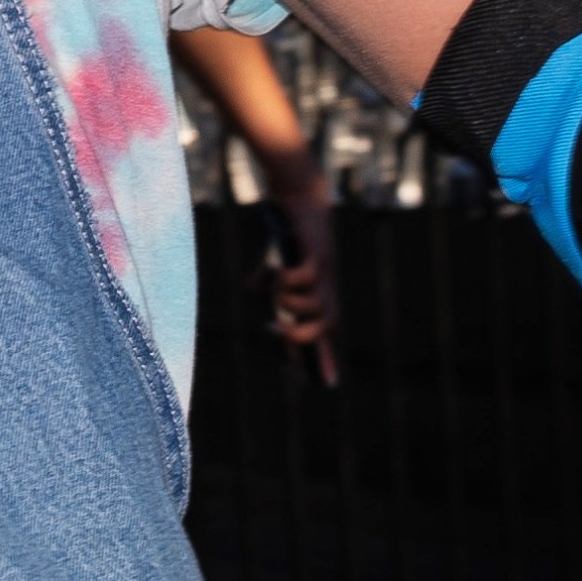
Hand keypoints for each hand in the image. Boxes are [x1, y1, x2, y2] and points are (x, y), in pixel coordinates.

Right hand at [267, 202, 340, 387]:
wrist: (303, 196)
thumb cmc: (290, 231)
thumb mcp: (274, 260)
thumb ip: (266, 280)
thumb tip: (252, 291)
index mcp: (316, 293)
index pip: (321, 331)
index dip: (325, 357)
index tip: (329, 383)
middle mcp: (324, 287)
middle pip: (324, 325)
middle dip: (300, 336)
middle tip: (271, 328)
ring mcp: (323, 273)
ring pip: (313, 305)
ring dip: (287, 301)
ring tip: (275, 285)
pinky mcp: (317, 255)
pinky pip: (304, 278)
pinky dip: (286, 279)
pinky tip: (275, 269)